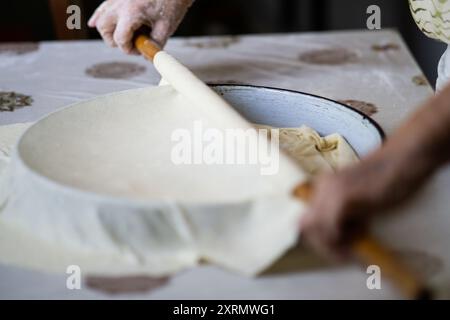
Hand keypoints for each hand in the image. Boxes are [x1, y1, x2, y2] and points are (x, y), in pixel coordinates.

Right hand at [88, 0, 193, 53]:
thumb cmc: (172, 2)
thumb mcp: (166, 27)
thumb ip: (155, 44)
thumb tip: (148, 56)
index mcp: (131, 12)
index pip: (119, 39)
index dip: (129, 49)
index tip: (140, 50)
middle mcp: (120, 4)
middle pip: (104, 28)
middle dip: (114, 40)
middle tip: (130, 43)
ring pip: (100, 18)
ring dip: (108, 30)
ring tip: (122, 36)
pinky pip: (102, 7)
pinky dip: (99, 16)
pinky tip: (93, 23)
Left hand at [300, 144, 434, 259]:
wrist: (403, 158)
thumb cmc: (389, 179)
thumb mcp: (360, 201)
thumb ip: (345, 216)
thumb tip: (337, 241)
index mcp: (323, 187)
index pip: (305, 220)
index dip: (318, 238)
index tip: (338, 247)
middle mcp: (321, 187)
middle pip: (304, 226)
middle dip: (322, 244)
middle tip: (345, 250)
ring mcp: (330, 190)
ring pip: (313, 228)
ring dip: (331, 244)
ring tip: (353, 245)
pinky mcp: (343, 196)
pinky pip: (330, 227)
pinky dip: (341, 239)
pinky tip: (358, 238)